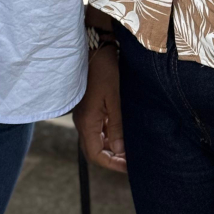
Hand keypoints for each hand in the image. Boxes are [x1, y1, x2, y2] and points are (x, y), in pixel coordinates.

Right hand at [73, 45, 126, 172]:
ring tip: (129, 147)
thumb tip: (120, 151)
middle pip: (94, 150)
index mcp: (87, 122)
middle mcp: (82, 121)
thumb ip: (116, 126)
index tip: (129, 167)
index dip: (112, 164)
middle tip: (131, 161)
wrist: (94, 47)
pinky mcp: (89, 106)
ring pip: (96, 139)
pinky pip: (97, 127)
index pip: (96, 154)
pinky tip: (121, 131)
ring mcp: (84, 114)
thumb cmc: (104, 70)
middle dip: (112, 158)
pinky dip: (108, 134)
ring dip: (111, 147)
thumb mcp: (114, 98)